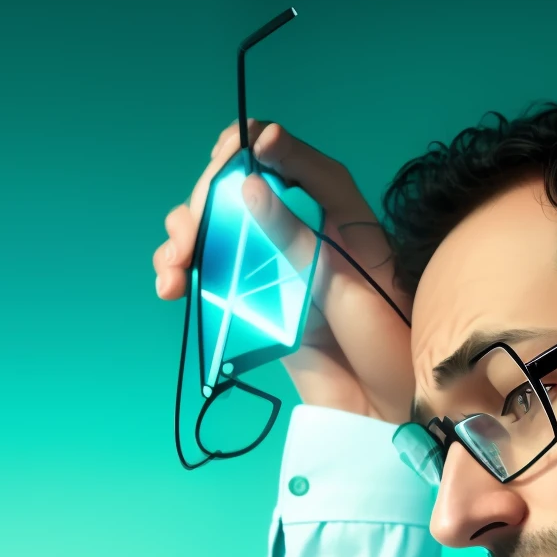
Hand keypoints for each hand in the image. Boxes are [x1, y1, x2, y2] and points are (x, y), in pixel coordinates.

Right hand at [151, 120, 412, 423]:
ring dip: (184, 236)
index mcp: (337, 213)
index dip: (257, 144)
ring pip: (214, 228)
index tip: (228, 153)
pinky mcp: (249, 300)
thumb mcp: (343, 284)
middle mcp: (299, 230)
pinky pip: (209, 272)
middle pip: (239, 188)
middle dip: (206, 199)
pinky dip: (182, 271)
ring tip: (175, 265)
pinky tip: (171, 285)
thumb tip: (247, 186)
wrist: (385, 412)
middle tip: (192, 232)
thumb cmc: (385, 344)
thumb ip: (295, 236)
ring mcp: (270, 265)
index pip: (292, 158)